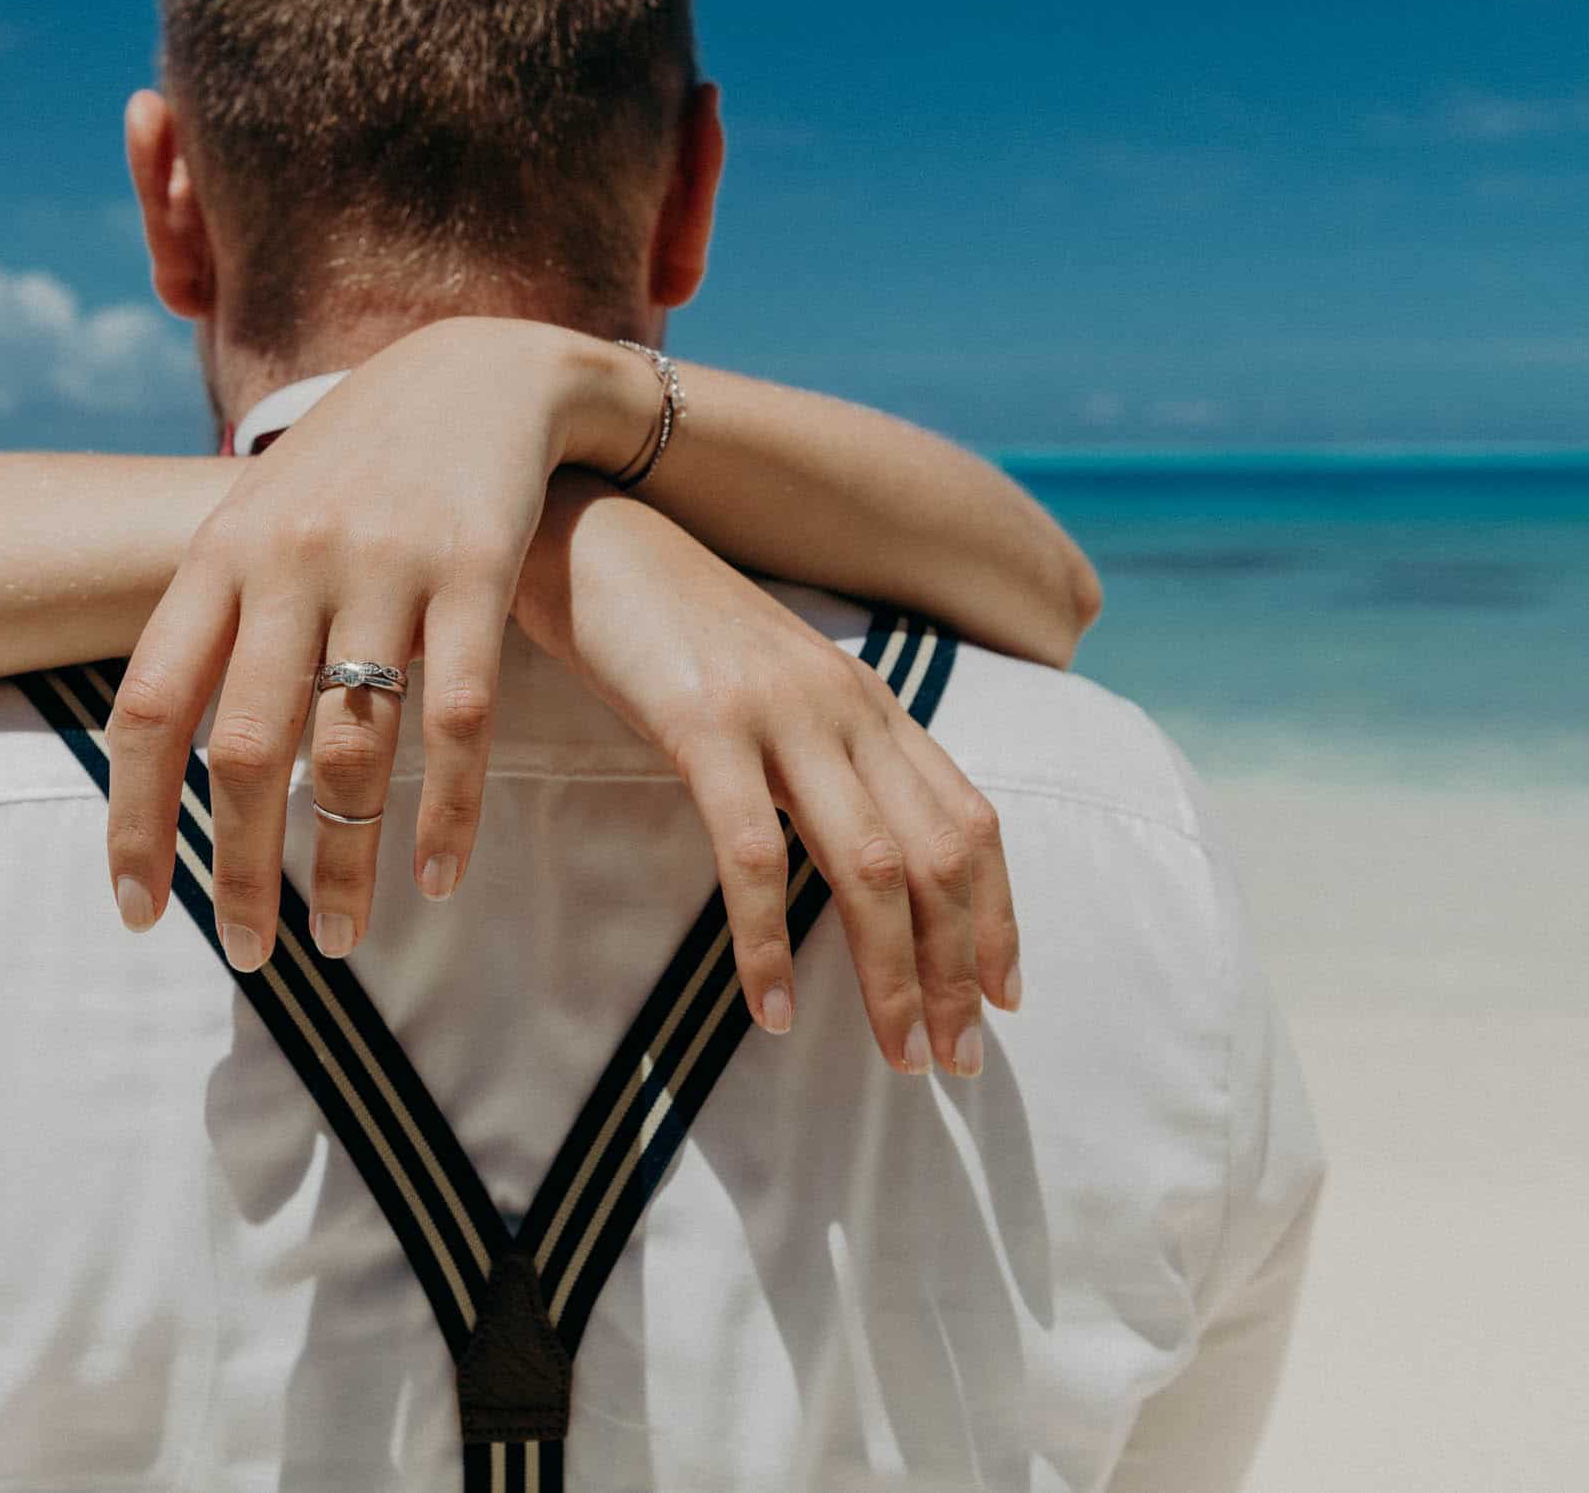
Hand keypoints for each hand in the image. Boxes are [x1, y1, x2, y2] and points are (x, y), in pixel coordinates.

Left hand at [101, 318, 648, 968]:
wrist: (480, 366)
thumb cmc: (354, 463)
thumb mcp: (261, 515)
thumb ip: (214, 615)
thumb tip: (160, 750)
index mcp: (220, 553)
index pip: (151, 706)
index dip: (135, 819)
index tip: (138, 911)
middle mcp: (291, 559)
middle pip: (245, 747)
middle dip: (239, 869)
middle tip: (249, 954)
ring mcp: (386, 564)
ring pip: (351, 748)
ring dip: (342, 859)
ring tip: (339, 937)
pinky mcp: (477, 571)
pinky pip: (459, 719)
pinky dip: (448, 811)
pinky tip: (439, 876)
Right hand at [515, 472, 1019, 1075]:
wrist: (586, 527)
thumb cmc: (665, 621)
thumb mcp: (764, 684)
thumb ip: (812, 752)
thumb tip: (843, 848)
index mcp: (868, 700)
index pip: (971, 820)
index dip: (999, 915)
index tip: (1001, 998)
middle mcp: (847, 706)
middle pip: (940, 858)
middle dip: (955, 971)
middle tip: (953, 1061)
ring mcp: (781, 714)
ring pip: (872, 867)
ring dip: (889, 974)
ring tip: (895, 1057)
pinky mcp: (704, 724)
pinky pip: (754, 855)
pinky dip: (770, 945)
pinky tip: (771, 1008)